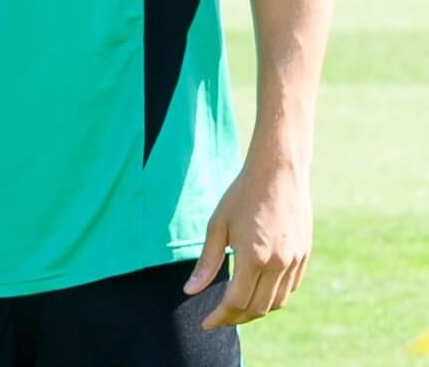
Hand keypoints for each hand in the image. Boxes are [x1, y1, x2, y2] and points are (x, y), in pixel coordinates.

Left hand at [186, 155, 311, 329]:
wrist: (278, 172)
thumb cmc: (241, 195)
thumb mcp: (217, 226)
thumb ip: (207, 262)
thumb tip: (190, 292)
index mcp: (254, 257)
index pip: (236, 302)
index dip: (220, 317)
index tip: (206, 323)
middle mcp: (278, 264)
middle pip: (258, 308)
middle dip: (236, 318)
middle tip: (218, 318)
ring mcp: (295, 260)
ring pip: (277, 302)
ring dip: (256, 311)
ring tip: (236, 308)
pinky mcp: (304, 255)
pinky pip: (290, 288)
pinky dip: (274, 297)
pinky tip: (258, 292)